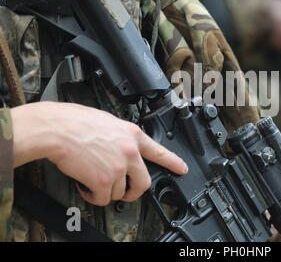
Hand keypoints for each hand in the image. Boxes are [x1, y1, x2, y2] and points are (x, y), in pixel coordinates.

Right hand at [12, 102, 187, 205]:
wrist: (57, 129)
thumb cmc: (75, 122)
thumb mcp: (108, 122)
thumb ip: (120, 137)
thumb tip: (120, 149)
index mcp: (132, 135)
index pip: (159, 151)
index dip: (173, 162)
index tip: (182, 169)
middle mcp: (130, 152)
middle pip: (143, 182)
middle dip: (134, 192)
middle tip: (126, 193)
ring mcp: (119, 167)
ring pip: (119, 192)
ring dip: (106, 191)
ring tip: (92, 180)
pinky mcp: (104, 181)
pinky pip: (103, 199)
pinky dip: (93, 197)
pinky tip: (85, 186)